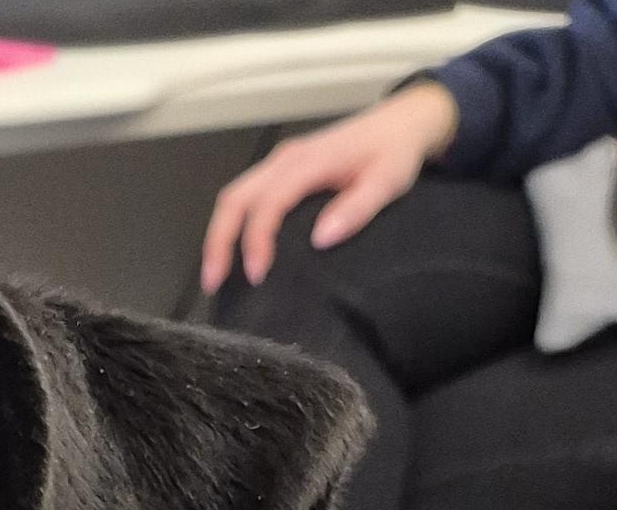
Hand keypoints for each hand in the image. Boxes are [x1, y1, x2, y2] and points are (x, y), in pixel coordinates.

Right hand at [200, 81, 459, 290]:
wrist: (404, 121)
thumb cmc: (396, 152)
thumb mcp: (388, 181)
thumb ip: (356, 209)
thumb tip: (320, 239)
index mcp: (308, 162)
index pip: (267, 204)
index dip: (256, 241)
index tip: (258, 276)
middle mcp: (285, 159)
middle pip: (235, 198)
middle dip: (218, 241)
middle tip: (213, 282)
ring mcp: (280, 162)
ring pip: (234, 196)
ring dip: (220, 233)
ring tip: (217, 273)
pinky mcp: (282, 168)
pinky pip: (246, 195)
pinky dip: (234, 223)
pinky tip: (236, 250)